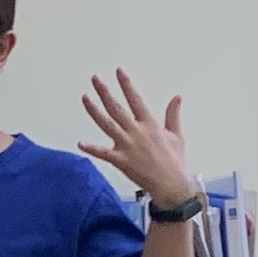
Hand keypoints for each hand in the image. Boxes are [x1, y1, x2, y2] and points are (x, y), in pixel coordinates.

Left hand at [81, 72, 189, 206]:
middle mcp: (137, 132)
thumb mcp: (177, 135)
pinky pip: (104, 153)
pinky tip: (80, 143)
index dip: (126, 84)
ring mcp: (128, 146)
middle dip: (105, 92)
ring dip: (95, 111)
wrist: (172, 185)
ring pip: (107, 124)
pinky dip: (92, 148)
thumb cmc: (175, 162)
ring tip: (85, 97)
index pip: (136, 99)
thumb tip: (177, 97)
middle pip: (117, 108)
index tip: (119, 71)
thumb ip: (173, 115)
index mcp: (150, 125)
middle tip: (95, 79)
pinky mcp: (121, 161)